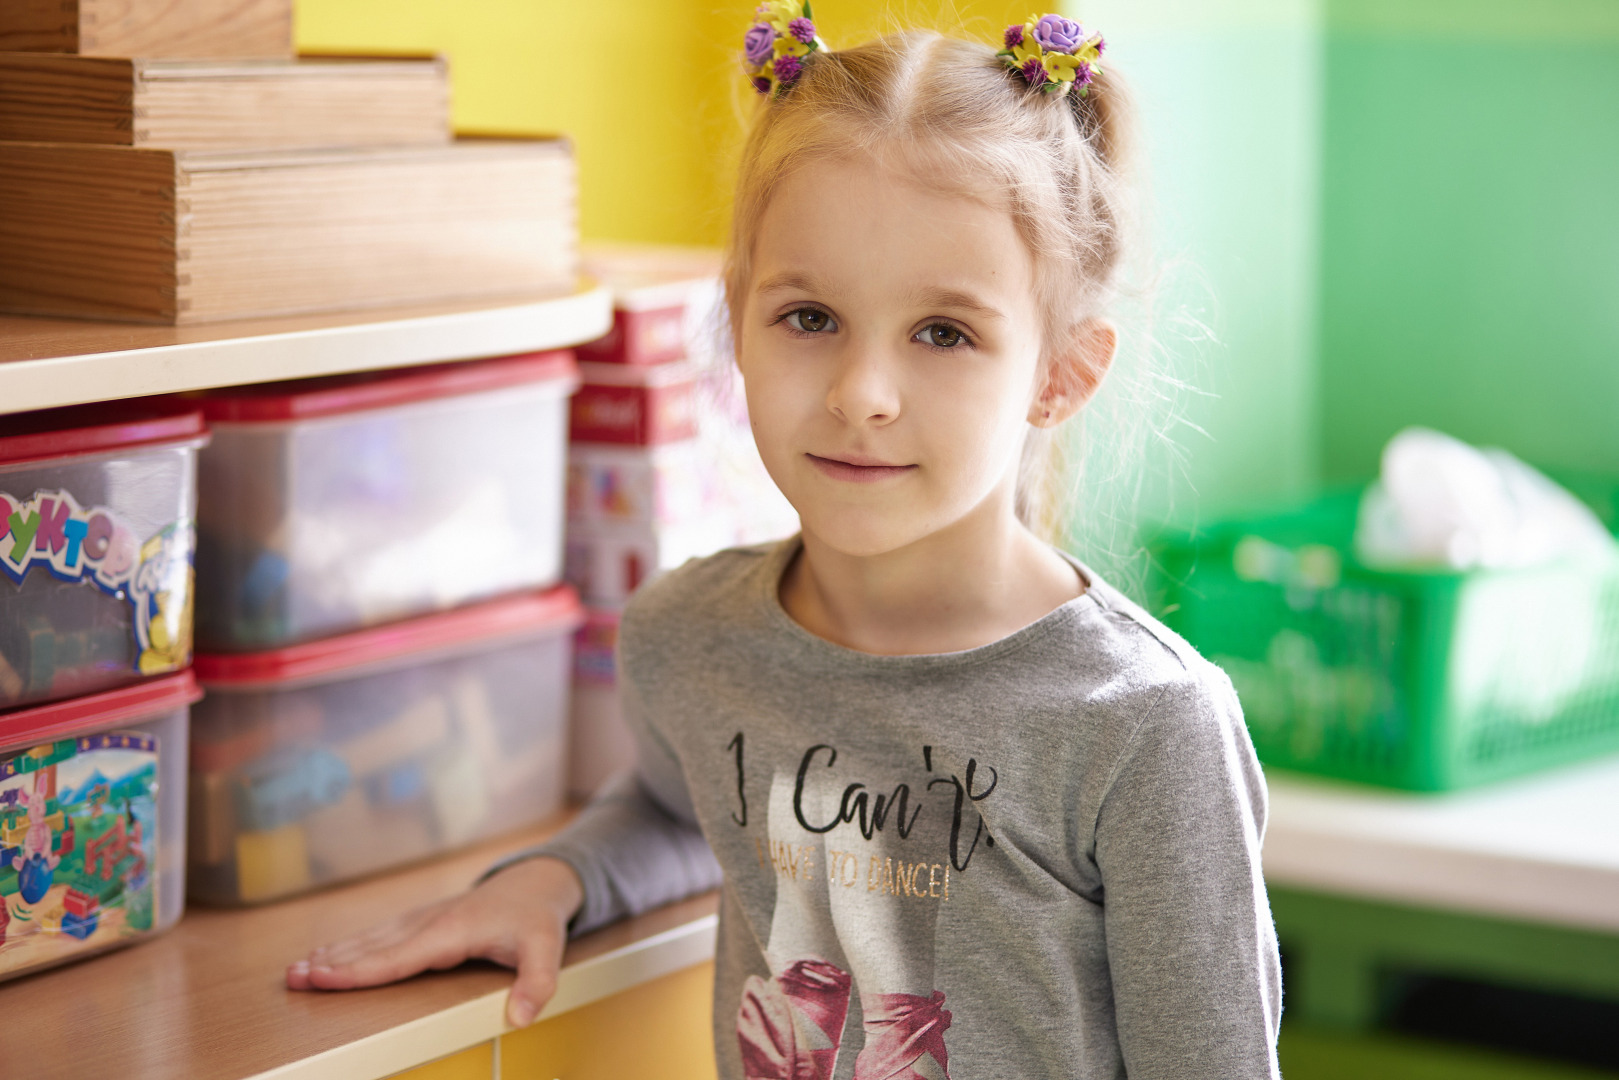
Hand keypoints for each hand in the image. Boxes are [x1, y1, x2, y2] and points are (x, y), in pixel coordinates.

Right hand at [285, 855, 583, 1027]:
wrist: (536, 881)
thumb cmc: (536, 916)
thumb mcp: (547, 948)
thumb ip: (537, 983)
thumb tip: (520, 1017)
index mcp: (451, 932)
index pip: (397, 956)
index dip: (359, 970)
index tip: (324, 977)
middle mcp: (429, 923)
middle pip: (373, 948)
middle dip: (331, 963)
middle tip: (293, 978)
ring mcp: (422, 919)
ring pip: (371, 939)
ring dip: (333, 953)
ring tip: (297, 971)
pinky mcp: (421, 921)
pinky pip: (379, 936)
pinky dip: (350, 946)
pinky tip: (329, 954)